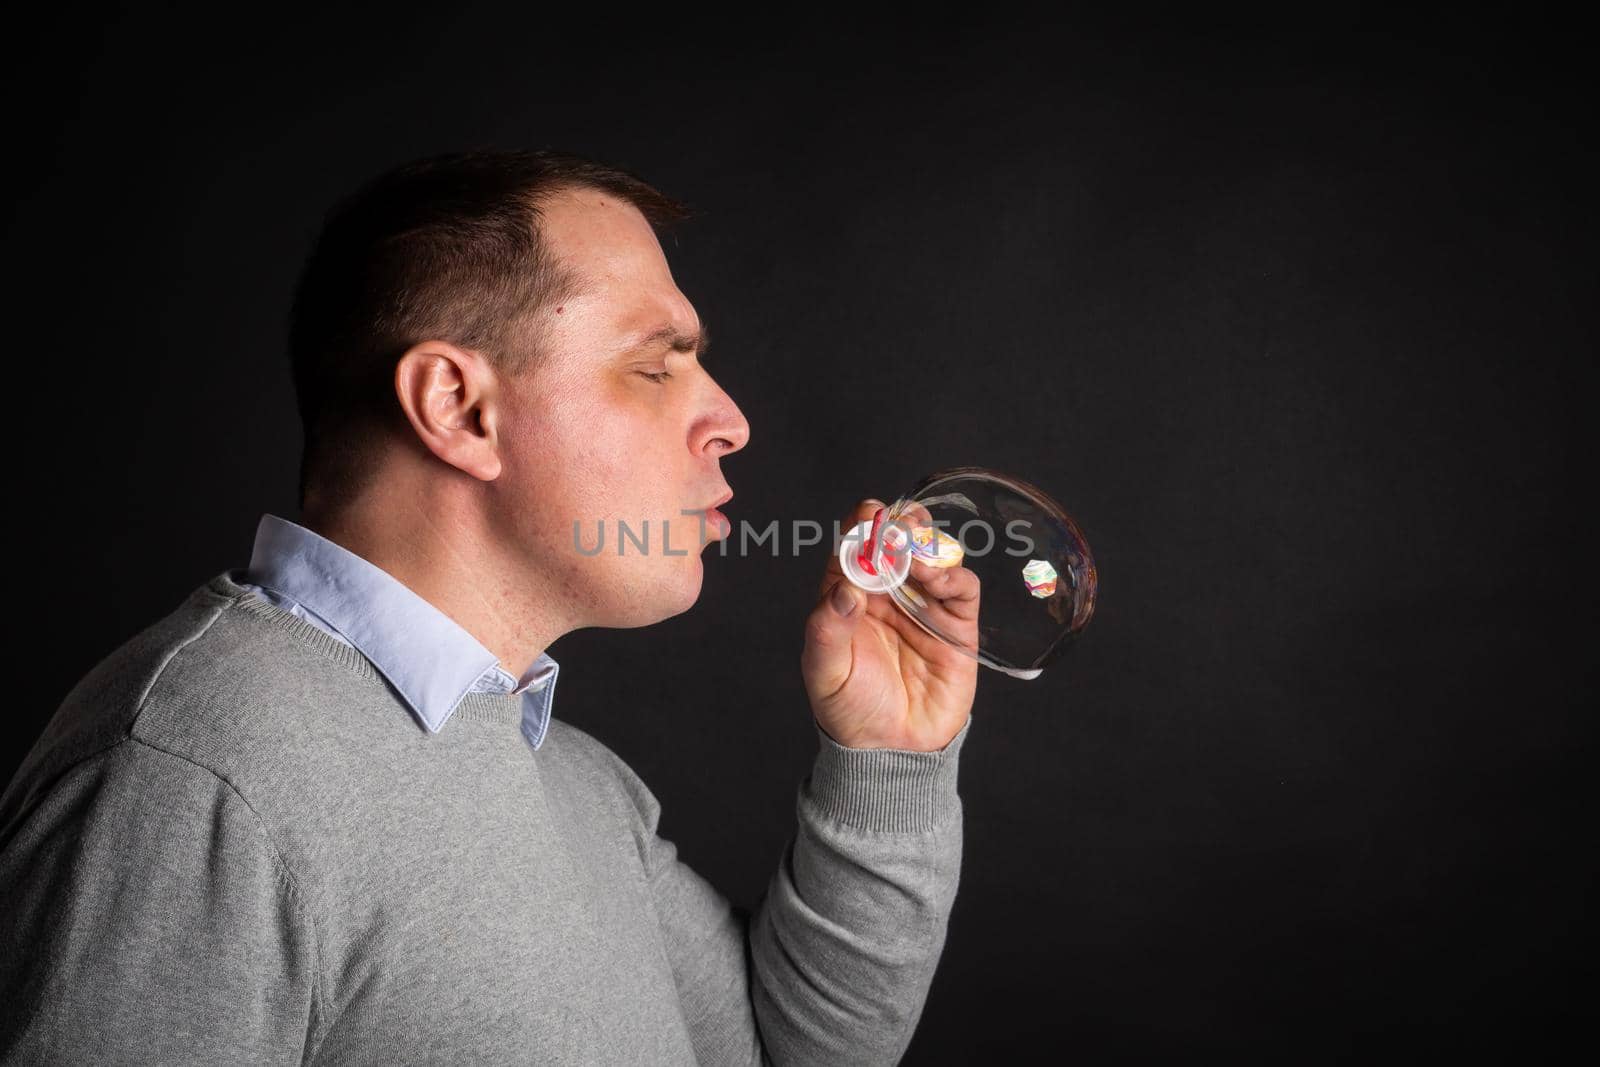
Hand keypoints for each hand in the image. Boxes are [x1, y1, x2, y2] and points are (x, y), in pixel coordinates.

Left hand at [801, 498, 980, 750]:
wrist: (892, 750)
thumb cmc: (851, 710)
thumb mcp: (826, 671)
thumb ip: (828, 628)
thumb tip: (844, 588)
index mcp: (848, 595)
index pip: (854, 546)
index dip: (862, 525)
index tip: (870, 513)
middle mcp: (886, 594)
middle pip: (896, 542)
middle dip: (901, 525)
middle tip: (902, 524)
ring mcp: (922, 605)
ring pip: (931, 557)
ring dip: (927, 546)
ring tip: (917, 555)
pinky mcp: (955, 624)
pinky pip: (961, 588)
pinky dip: (953, 574)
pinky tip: (938, 578)